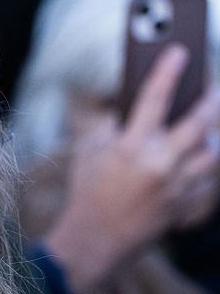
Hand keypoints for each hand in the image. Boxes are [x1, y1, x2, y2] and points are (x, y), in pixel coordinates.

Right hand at [45, 45, 219, 293]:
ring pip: (210, 154)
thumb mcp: (88, 152)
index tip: (180, 50)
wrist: (92, 243)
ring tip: (206, 127)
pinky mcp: (181, 209)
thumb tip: (136, 105)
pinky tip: (196, 163)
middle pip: (201, 123)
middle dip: (211, 99)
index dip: (169, 70)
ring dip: (209, 139)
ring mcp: (174, 189)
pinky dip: (202, 172)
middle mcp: (158, 165)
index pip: (155, 98)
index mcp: (131, 147)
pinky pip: (205, 184)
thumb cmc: (86, 192)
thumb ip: (113, 124)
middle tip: (213, 86)